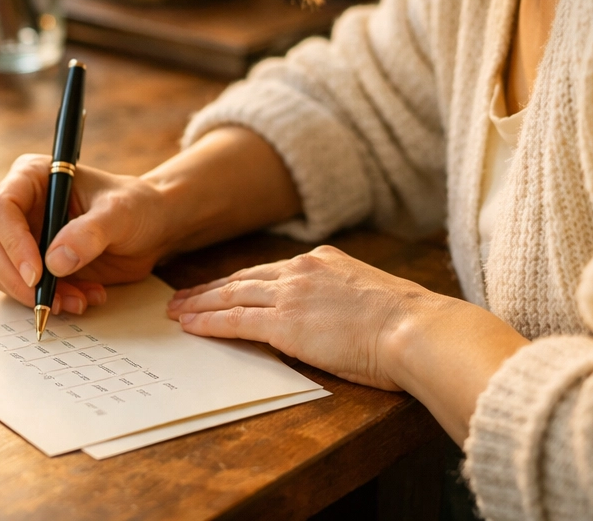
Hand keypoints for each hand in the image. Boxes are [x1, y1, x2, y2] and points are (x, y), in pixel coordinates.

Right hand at [0, 154, 169, 315]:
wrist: (151, 227)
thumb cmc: (136, 205)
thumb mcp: (120, 212)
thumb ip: (90, 232)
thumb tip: (55, 262)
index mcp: (32, 177)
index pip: (1, 208)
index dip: (13, 242)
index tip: (37, 273)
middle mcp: (21, 206)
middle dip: (19, 279)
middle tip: (50, 300)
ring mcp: (25, 237)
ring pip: (3, 273)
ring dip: (38, 295)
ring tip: (80, 299)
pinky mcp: (35, 265)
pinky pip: (25, 290)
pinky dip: (51, 300)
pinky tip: (84, 298)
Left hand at [166, 245, 440, 389]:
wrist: (416, 330)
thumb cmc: (406, 325)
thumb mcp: (367, 298)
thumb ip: (337, 300)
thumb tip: (325, 319)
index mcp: (322, 262)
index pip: (268, 272)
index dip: (238, 281)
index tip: (218, 287)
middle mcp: (301, 270)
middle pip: (242, 279)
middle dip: (209, 290)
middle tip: (182, 297)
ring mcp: (291, 294)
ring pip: (232, 296)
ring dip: (200, 304)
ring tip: (176, 312)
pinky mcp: (285, 323)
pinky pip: (236, 321)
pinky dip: (209, 322)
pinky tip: (191, 326)